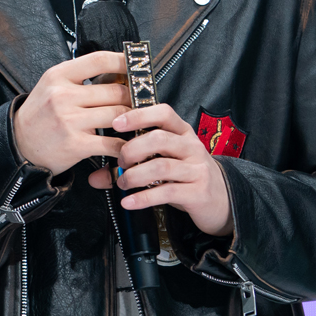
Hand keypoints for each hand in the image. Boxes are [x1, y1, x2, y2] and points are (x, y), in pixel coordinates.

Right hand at [12, 51, 129, 172]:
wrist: (20, 144)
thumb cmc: (42, 114)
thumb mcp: (53, 87)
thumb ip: (82, 79)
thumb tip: (122, 74)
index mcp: (58, 76)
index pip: (99, 60)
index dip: (124, 61)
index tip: (137, 67)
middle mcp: (62, 95)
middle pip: (116, 91)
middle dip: (133, 98)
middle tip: (140, 103)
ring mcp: (69, 120)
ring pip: (119, 115)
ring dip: (132, 121)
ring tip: (136, 123)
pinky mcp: (76, 144)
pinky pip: (113, 143)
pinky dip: (125, 145)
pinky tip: (126, 144)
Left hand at [86, 104, 234, 236]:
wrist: (221, 200)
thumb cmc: (184, 175)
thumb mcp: (161, 163)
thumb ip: (128, 166)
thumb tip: (94, 177)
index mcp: (181, 132)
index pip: (163, 113)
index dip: (139, 115)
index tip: (116, 123)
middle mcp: (191, 147)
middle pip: (159, 139)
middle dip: (132, 149)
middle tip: (119, 162)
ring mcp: (197, 169)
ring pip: (162, 166)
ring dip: (135, 175)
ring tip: (122, 183)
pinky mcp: (199, 192)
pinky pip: (167, 192)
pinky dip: (143, 198)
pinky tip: (128, 202)